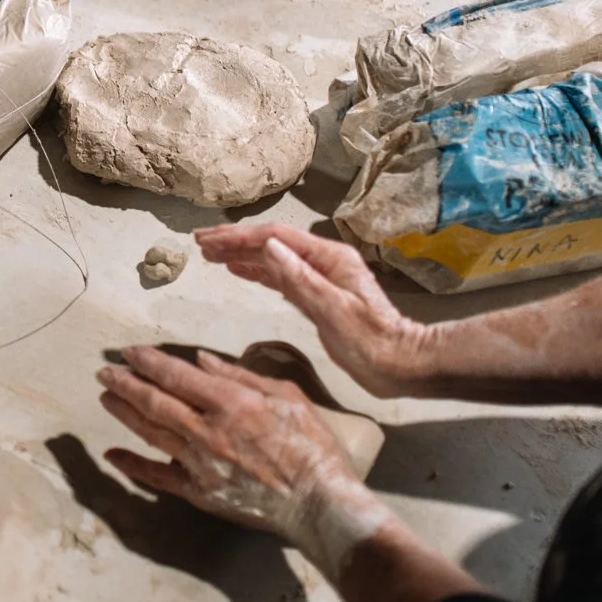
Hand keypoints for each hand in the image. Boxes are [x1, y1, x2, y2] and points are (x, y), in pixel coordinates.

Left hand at [99, 346, 391, 573]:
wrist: (319, 503)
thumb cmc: (311, 446)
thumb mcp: (287, 396)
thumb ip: (242, 375)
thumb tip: (203, 360)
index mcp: (231, 402)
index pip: (178, 375)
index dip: (149, 362)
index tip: (130, 352)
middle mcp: (208, 430)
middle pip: (156, 401)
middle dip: (126, 383)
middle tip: (105, 371)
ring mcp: (200, 463)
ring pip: (151, 432)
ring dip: (125, 413)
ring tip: (105, 397)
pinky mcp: (199, 492)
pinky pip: (158, 477)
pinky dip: (132, 464)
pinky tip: (112, 454)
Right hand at [197, 223, 429, 396]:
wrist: (401, 365)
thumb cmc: (371, 341)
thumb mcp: (333, 310)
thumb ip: (300, 278)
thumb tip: (267, 246)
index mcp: (329, 258)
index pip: (276, 238)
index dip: (239, 236)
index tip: (208, 239)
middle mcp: (323, 261)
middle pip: (272, 244)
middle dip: (235, 241)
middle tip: (201, 242)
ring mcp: (320, 278)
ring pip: (273, 259)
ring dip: (242, 255)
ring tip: (211, 254)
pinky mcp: (317, 296)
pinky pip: (280, 277)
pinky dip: (257, 272)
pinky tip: (239, 271)